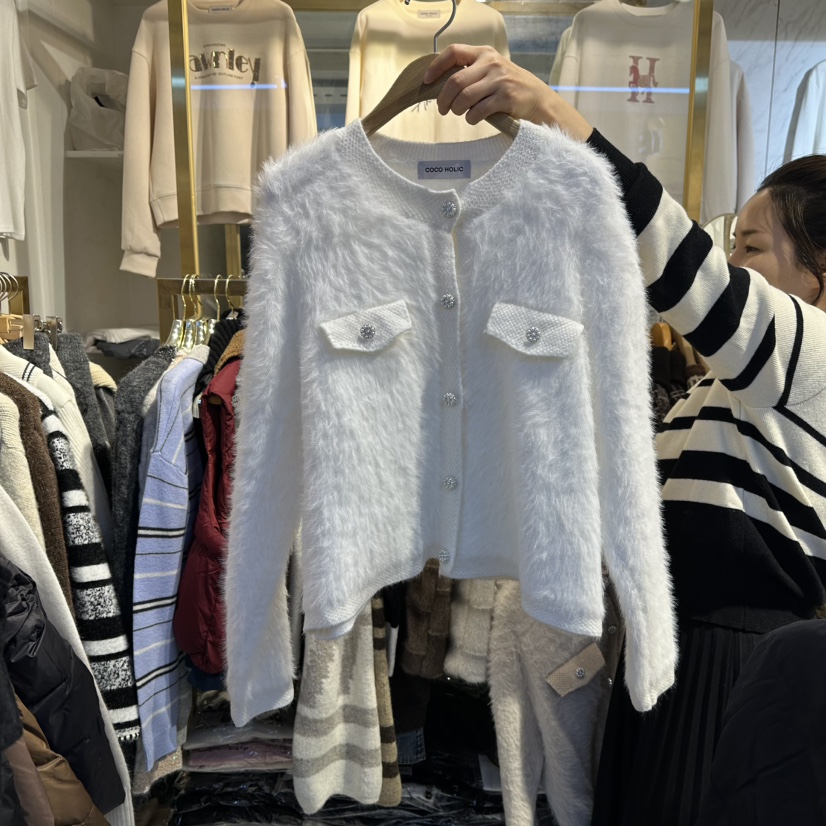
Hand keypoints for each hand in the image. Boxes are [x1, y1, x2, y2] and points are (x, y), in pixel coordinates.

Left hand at [423, 44, 593, 141]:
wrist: (538, 99)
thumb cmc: (508, 87)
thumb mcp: (491, 71)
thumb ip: (471, 72)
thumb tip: (440, 84)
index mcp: (484, 53)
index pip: (454, 52)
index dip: (436, 66)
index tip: (427, 81)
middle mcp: (491, 63)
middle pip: (455, 81)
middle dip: (444, 99)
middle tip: (443, 109)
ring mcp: (499, 80)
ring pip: (465, 98)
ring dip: (457, 110)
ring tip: (459, 114)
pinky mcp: (505, 98)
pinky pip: (478, 111)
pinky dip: (471, 118)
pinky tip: (473, 119)